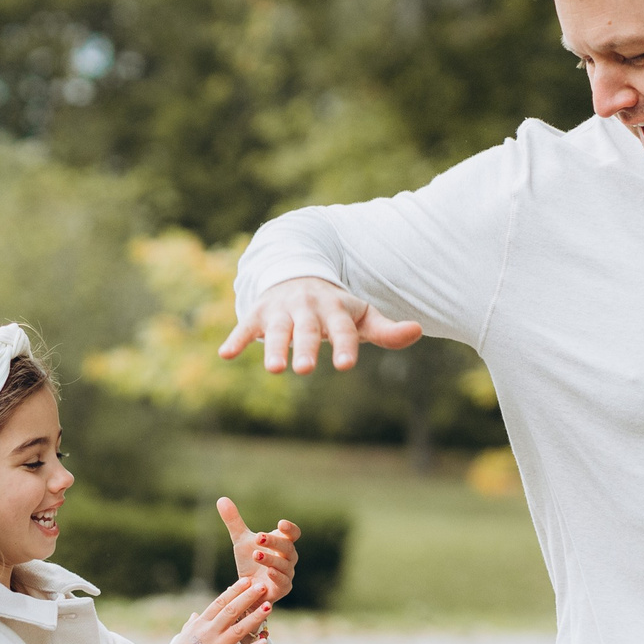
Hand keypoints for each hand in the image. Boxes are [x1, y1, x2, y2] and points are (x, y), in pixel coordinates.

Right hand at [153, 576, 271, 643]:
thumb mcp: (182, 637)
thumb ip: (191, 624)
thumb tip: (195, 614)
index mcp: (200, 624)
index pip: (220, 602)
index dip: (234, 591)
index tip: (247, 581)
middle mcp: (209, 632)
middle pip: (232, 610)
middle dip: (248, 597)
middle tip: (262, 586)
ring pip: (239, 628)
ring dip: (255, 617)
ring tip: (269, 606)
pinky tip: (264, 641)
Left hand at [218, 496, 299, 602]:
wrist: (246, 588)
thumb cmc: (249, 562)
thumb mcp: (240, 540)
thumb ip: (234, 521)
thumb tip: (221, 499)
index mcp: (282, 544)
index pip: (292, 533)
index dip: (290, 528)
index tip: (280, 523)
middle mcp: (287, 558)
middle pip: (288, 547)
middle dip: (274, 541)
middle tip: (258, 537)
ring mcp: (287, 574)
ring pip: (285, 565)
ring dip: (271, 559)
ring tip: (256, 554)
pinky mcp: (282, 589)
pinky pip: (284, 582)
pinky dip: (277, 576)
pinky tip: (268, 571)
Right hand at [219, 275, 422, 373]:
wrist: (298, 273)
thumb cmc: (335, 308)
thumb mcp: (361, 316)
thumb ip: (387, 330)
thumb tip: (418, 331)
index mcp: (335, 309)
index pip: (342, 329)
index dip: (344, 345)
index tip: (345, 365)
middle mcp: (307, 307)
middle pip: (307, 330)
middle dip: (306, 348)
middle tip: (305, 370)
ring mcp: (281, 310)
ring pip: (278, 330)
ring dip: (274, 347)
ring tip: (275, 369)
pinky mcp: (258, 313)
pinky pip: (245, 327)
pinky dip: (236, 339)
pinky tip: (226, 354)